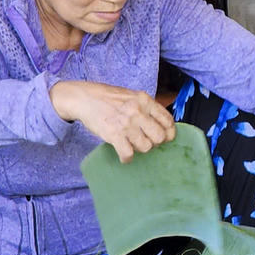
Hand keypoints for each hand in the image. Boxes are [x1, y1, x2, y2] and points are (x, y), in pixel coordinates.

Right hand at [50, 80, 175, 162]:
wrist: (84, 98)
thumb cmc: (109, 98)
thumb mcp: (132, 96)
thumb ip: (147, 107)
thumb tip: (162, 124)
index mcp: (145, 100)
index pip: (167, 120)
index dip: (169, 132)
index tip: (166, 137)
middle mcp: (138, 111)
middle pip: (160, 136)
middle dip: (156, 142)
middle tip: (147, 141)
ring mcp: (126, 124)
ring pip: (146, 147)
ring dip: (140, 149)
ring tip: (133, 145)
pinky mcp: (113, 134)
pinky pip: (128, 153)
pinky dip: (127, 158)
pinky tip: (124, 155)